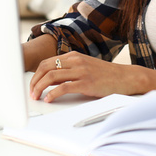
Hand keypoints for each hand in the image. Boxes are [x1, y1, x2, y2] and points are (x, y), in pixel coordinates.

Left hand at [29, 51, 155, 102]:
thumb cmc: (105, 75)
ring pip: (52, 76)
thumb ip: (69, 71)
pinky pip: (64, 87)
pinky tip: (49, 99)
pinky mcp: (86, 83)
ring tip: (36, 97)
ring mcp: (81, 71)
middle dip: (34, 81)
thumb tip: (50, 81)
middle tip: (30, 92)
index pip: (46, 62)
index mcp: (73, 56)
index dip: (36, 74)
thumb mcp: (84, 67)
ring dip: (40, 87)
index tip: (31, 84)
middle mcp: (75, 61)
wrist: (125, 77)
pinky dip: (53, 94)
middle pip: (45, 68)